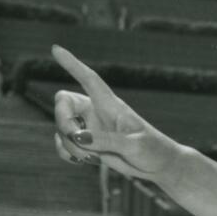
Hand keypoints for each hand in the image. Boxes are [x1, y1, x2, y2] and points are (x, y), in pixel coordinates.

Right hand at [49, 45, 180, 179]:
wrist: (160, 166)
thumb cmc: (153, 150)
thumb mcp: (133, 146)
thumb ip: (107, 141)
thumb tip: (79, 137)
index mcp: (110, 105)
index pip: (89, 79)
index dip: (72, 64)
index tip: (56, 48)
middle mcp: (97, 114)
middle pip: (64, 104)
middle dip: (63, 121)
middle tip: (77, 138)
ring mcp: (91, 129)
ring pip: (62, 129)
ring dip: (70, 145)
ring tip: (93, 157)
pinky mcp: (89, 145)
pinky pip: (64, 144)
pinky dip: (66, 153)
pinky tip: (83, 160)